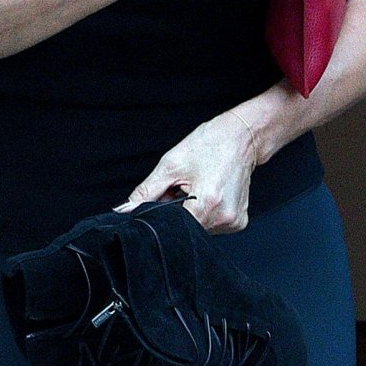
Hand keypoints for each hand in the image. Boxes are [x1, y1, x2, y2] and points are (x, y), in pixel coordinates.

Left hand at [115, 109, 257, 233]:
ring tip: (196, 187)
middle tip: (179, 187)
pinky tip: (208, 193)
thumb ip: (146, 191)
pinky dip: (204, 212)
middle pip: (186, 229)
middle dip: (176, 212)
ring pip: (198, 228)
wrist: (242, 136)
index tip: (163, 197)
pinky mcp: (239, 222)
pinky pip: (212, 225)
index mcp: (208, 204)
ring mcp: (234, 223)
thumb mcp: (171, 164)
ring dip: (190, 212)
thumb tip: (124, 210)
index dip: (162, 213)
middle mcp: (224, 218)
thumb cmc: (209, 144)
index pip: (172, 226)